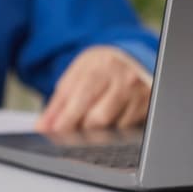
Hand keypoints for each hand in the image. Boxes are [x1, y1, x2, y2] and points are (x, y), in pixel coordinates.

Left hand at [35, 45, 151, 131]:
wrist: (130, 58)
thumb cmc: (98, 69)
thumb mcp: (75, 76)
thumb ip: (58, 102)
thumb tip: (43, 127)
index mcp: (101, 67)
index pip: (81, 100)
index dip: (66, 120)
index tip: (54, 133)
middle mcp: (123, 80)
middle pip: (98, 118)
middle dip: (80, 129)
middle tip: (68, 133)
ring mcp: (139, 94)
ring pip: (113, 127)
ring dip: (96, 132)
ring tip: (88, 124)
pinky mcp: (149, 107)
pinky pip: (127, 130)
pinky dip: (113, 131)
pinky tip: (107, 124)